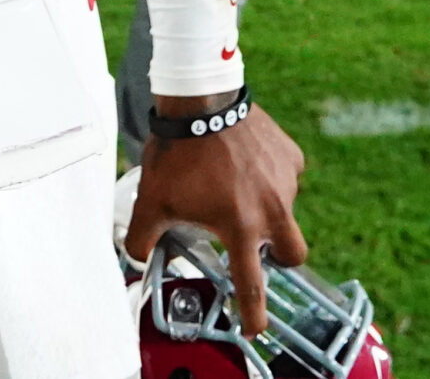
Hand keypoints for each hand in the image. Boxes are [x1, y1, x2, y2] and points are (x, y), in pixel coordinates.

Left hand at [123, 106, 308, 338]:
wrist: (201, 101)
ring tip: (234, 184)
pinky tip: (245, 162)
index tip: (256, 327)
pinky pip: (286, 175)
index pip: (252, 285)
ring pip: (285, 208)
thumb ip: (143, 237)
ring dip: (267, 207)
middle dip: (280, 257)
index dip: (254, 313)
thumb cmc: (177, 154)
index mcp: (240, 228)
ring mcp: (286, 182)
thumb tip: (137, 256)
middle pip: (292, 253)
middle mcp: (271, 210)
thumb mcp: (152, 201)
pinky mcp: (291, 156)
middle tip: (256, 245)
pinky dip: (270, 175)